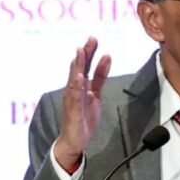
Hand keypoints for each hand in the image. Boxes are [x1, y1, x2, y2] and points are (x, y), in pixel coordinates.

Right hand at [55, 37, 111, 170]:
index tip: (93, 39)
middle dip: (84, 54)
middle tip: (90, 39)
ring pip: (74, 79)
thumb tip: (107, 58)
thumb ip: (100, 78)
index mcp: (80, 86)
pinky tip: (80, 77)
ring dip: (78, 66)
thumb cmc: (83, 117)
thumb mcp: (96, 94)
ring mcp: (72, 100)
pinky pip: (74, 97)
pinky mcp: (72, 111)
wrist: (74, 140)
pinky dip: (76, 86)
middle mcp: (74, 90)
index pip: (85, 65)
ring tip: (81, 52)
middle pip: (79, 68)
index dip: (89, 52)